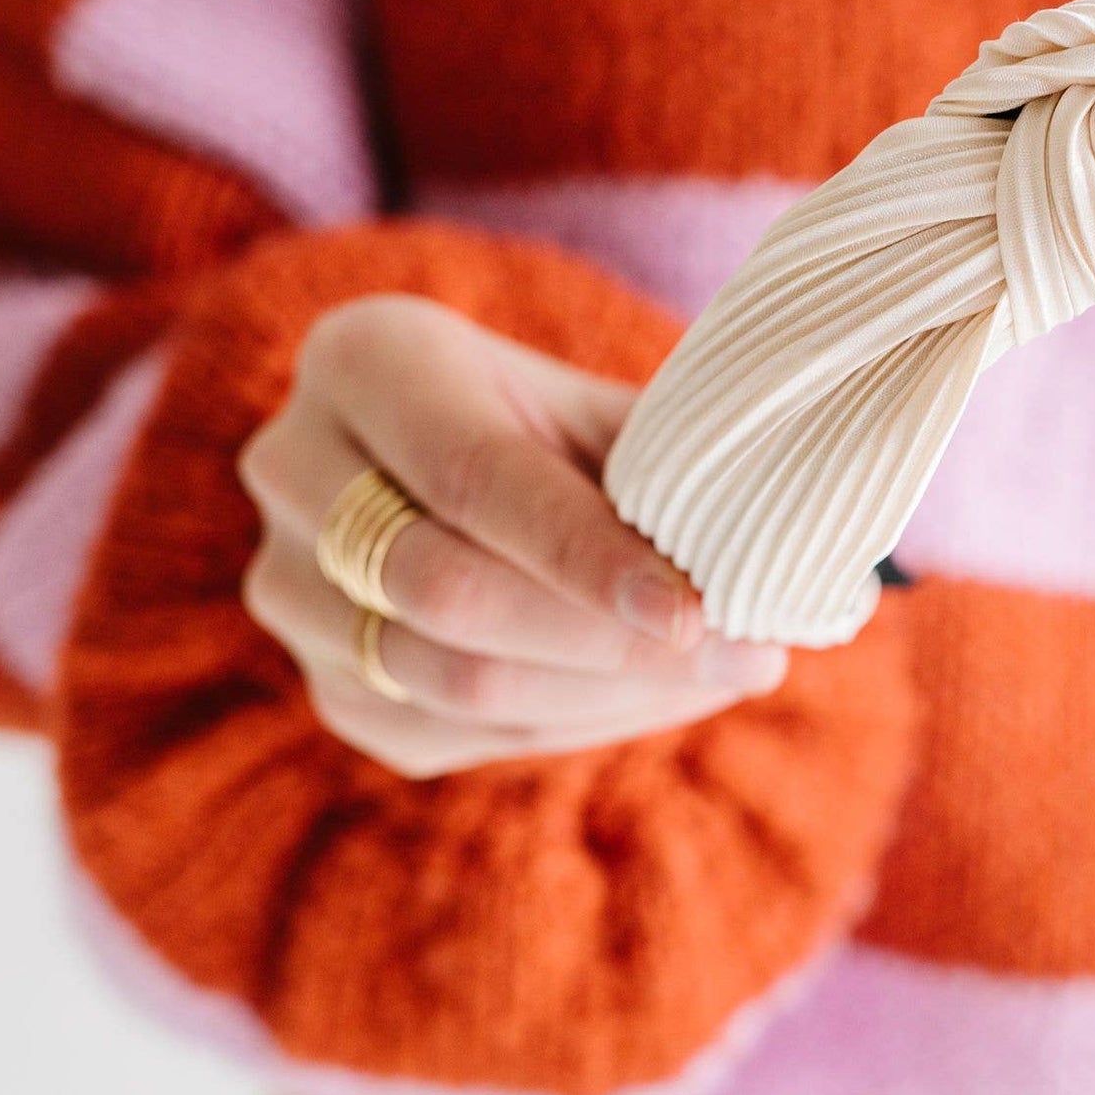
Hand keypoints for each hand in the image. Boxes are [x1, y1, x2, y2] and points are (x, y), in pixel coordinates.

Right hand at [237, 293, 784, 776]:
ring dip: (605, 697)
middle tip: (746, 655)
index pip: (475, 476)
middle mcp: (292, 468)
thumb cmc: (557, 427)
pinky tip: (652, 696)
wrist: (456, 467)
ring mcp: (287, 587)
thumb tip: (806, 578)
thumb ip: (680, 471)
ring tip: (723, 676)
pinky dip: (567, 728)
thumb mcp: (604, 411)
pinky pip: (448, 735)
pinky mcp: (326, 684)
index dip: (587, 556)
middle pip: (447, 591)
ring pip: (447, 680)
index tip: (695, 613)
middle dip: (610, 642)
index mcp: (365, 359)